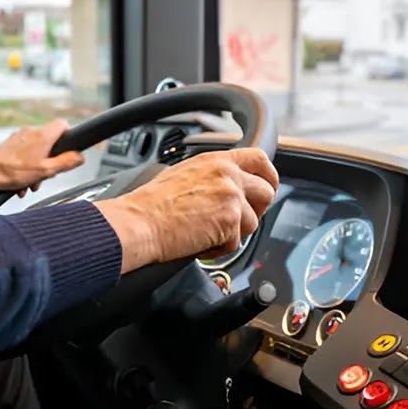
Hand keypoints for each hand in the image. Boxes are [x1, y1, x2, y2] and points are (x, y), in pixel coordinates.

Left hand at [0, 120, 84, 196]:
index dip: (69, 137)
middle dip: (51, 161)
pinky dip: (26, 167)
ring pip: (37, 150)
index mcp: (43, 136)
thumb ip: (66, 162)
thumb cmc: (11, 171)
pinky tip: (22, 181)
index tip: (69, 150)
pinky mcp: (11, 145)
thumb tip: (80, 157)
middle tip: (47, 174)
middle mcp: (31, 132)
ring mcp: (20, 137)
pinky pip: (25, 154)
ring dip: (38, 168)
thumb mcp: (46, 170)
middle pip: (51, 142)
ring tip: (31, 182)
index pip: (63, 125)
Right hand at [95, 148, 278, 273]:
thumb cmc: (151, 203)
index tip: (266, 187)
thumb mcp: (185, 173)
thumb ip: (213, 176)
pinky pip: (236, 243)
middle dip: (257, 210)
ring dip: (233, 233)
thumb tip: (228, 187)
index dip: (268, 176)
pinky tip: (198, 242)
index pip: (259, 159)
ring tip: (205, 233)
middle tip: (237, 221)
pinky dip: (218, 249)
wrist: (139, 222)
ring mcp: (231, 198)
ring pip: (253, 222)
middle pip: (267, 191)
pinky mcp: (230, 222)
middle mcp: (228, 175)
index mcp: (217, 161)